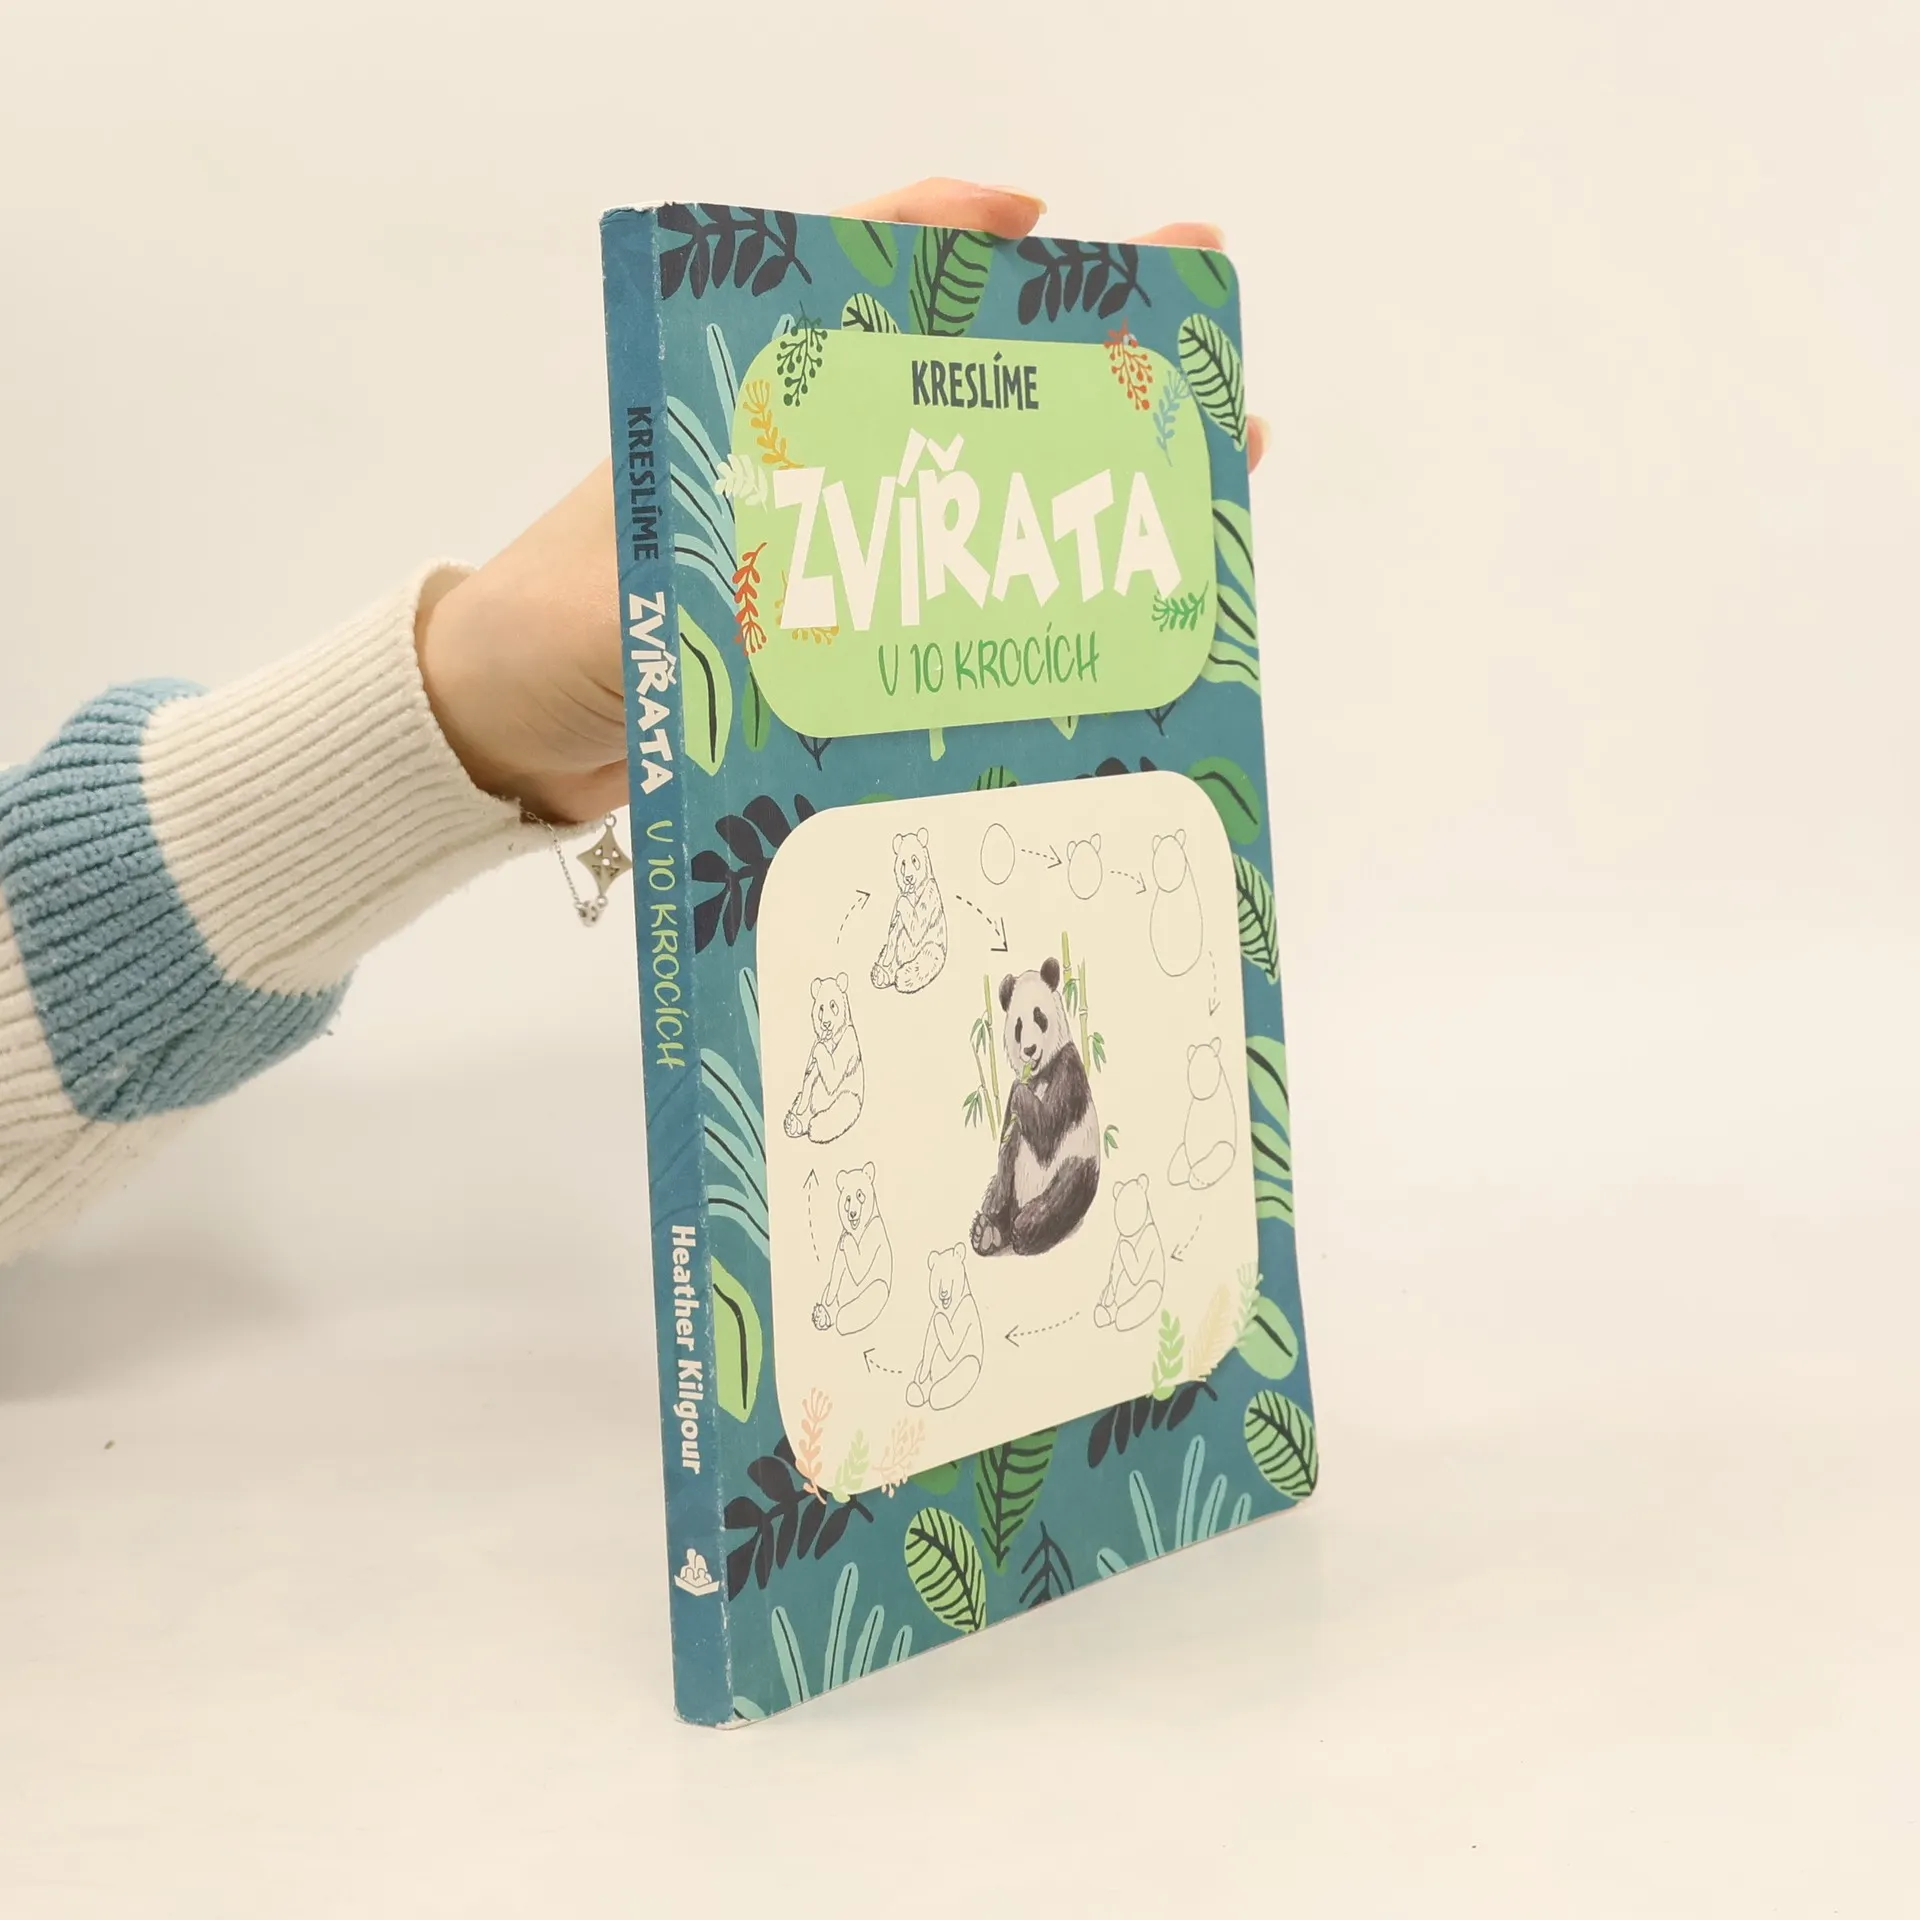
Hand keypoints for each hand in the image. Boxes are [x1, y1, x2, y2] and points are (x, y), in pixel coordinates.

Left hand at [417, 179, 1265, 823]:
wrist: (500, 734)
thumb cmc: (538, 637)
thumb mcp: (618, 594)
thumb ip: (696, 585)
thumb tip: (801, 583)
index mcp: (744, 415)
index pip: (851, 288)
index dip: (943, 236)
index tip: (1037, 216)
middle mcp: (803, 467)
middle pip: (958, 391)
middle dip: (1078, 365)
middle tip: (1198, 349)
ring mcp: (830, 549)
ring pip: (977, 497)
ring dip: (1085, 489)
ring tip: (1208, 473)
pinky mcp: (839, 634)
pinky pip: (953, 602)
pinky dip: (1032, 603)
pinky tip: (1114, 614)